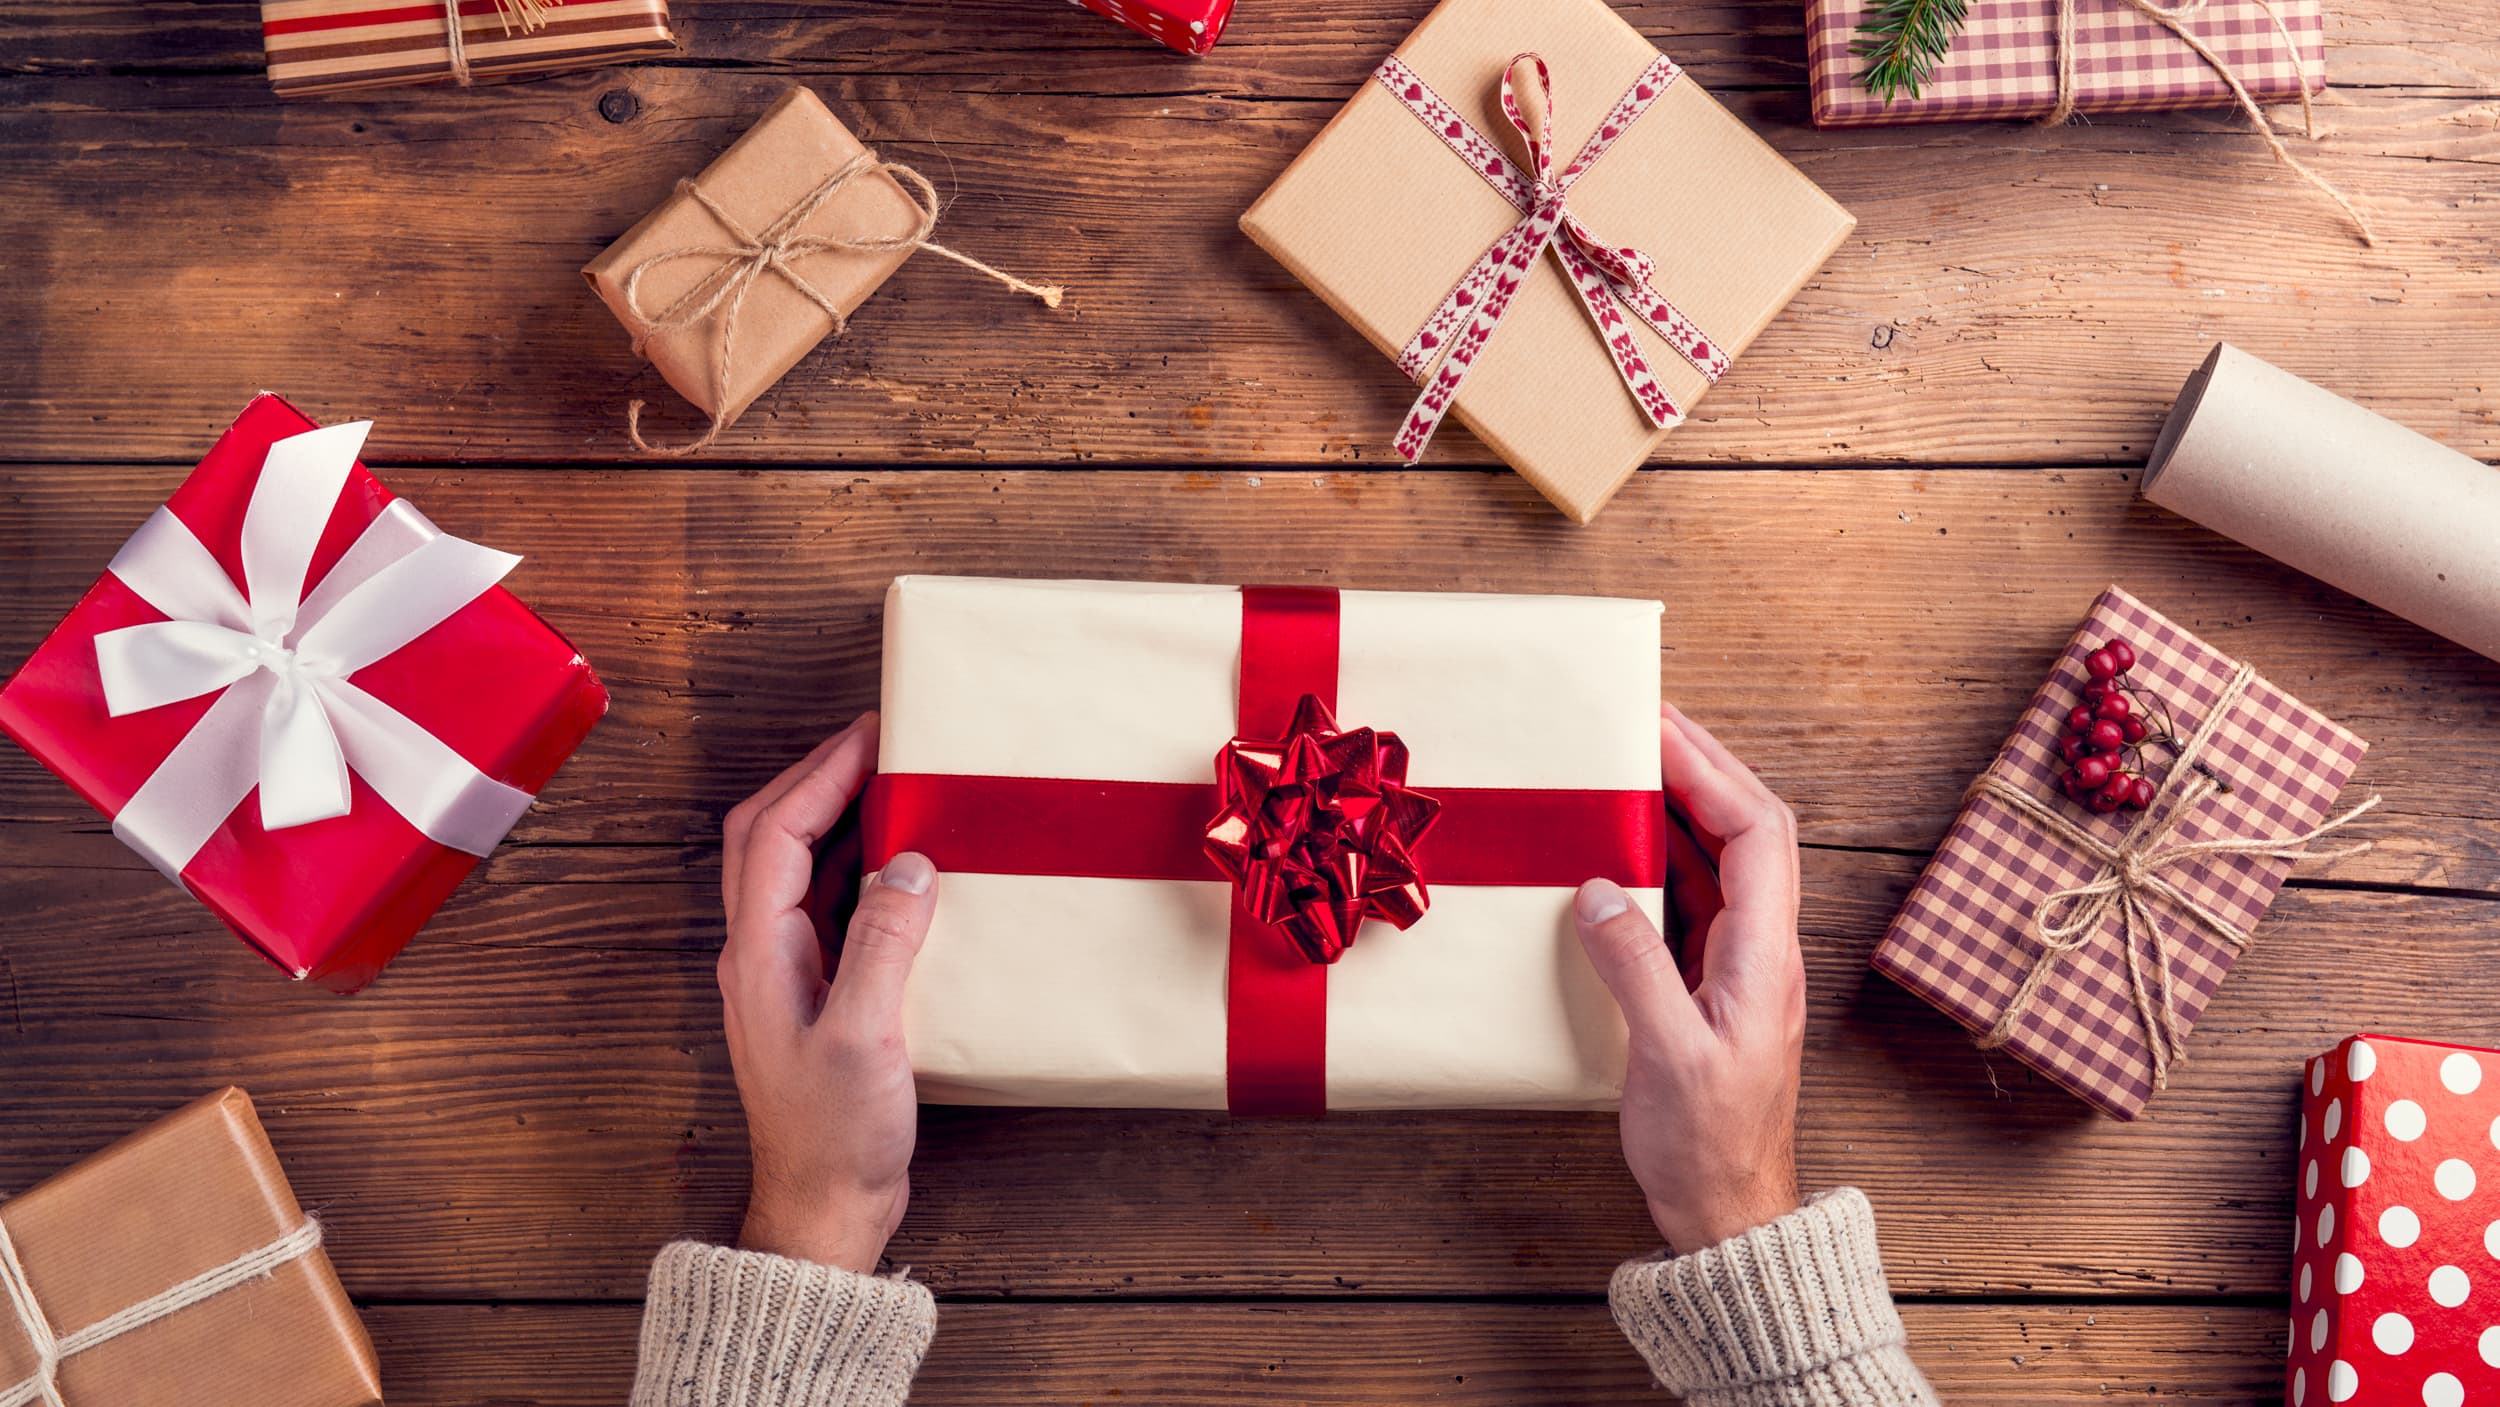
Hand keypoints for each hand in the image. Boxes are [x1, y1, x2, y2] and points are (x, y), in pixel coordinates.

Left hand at [718, 712, 936, 1272]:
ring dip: (829, 816)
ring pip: (791, 867)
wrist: (822, 1206)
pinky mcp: (813, 994)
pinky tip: (896, 865)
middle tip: (873, 743)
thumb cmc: (834, 1135)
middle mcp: (760, 953)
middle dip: (814, 778)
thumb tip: (910, 866)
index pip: (776, 834)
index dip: (819, 775)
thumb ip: (885, 946)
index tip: (868, 735)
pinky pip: (822, 905)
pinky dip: (852, 865)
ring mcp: (783, 973)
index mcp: (759, 953)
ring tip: (886, 784)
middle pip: (767, 837)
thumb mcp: (866, 1036)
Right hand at [1574, 704, 1806, 1253]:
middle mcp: (1764, 950)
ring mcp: (1742, 967)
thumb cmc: (1708, 1147)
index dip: (1710, 769)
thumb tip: (1597, 889)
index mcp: (1766, 956)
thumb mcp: (1666, 1057)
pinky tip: (1624, 848)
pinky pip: (1697, 898)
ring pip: (1725, 859)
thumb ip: (1635, 968)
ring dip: (1684, 804)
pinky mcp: (1713, 987)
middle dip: (1702, 765)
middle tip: (1643, 721)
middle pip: (1750, 828)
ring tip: (1629, 765)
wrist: (1730, 1216)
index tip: (1657, 726)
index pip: (1756, 831)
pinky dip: (1665, 856)